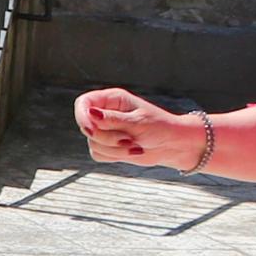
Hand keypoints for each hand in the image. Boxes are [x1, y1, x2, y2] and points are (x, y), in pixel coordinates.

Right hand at [72, 87, 197, 168]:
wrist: (172, 145)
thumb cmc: (160, 127)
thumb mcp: (137, 122)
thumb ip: (112, 119)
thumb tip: (90, 113)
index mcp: (112, 99)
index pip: (83, 103)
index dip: (82, 117)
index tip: (91, 130)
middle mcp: (105, 113)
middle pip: (87, 127)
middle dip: (107, 138)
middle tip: (130, 140)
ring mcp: (106, 130)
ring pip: (93, 143)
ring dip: (114, 150)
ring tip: (135, 146)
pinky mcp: (108, 146)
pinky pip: (97, 154)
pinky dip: (114, 156)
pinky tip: (131, 151)